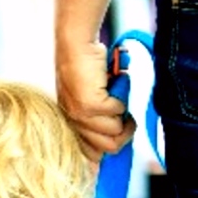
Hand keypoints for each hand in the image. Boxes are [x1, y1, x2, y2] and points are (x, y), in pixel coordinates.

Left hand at [57, 42, 135, 158]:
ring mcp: (80, 114)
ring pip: (115, 131)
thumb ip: (99, 117)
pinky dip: (120, 99)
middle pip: (108, 147)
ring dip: (123, 114)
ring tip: (118, 98)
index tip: (121, 137)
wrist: (76, 44)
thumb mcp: (91, 97)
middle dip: (124, 133)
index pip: (92, 153)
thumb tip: (118, 134)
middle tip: (127, 117)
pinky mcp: (90, 104)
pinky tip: (112, 86)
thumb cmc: (85, 66)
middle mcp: (73, 122)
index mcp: (71, 122)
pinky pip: (117, 113)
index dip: (111, 146)